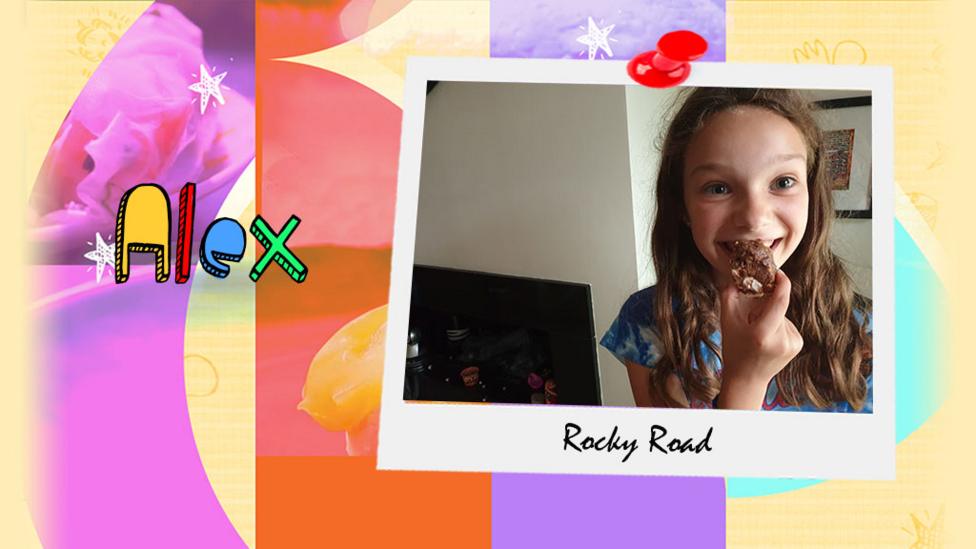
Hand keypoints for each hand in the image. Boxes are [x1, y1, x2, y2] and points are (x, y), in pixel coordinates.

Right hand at [717, 270, 802, 408]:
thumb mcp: (726, 321)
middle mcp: (781, 339)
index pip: (780, 301)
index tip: (777, 272)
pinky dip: (778, 325)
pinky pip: (788, 324)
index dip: (781, 283)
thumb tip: (736, 272)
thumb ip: (730, 294)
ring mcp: (792, 343)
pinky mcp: (798, 344)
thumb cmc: (734, 349)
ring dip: (772, 316)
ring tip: (759, 333)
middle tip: (752, 316)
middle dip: (766, 305)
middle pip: (778, 307)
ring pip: (783, 315)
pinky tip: (768, 339)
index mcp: (763, 334)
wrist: (746, 379)